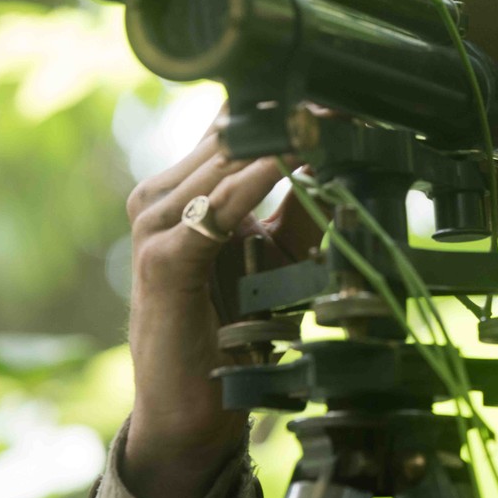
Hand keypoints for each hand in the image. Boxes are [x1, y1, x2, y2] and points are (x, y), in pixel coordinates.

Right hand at [119, 104, 321, 497]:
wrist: (193, 408)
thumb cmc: (233, 330)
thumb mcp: (277, 256)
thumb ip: (301, 206)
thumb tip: (342, 154)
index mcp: (183, 190)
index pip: (230, 128)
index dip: (283, 107)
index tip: (339, 89)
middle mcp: (160, 198)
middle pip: (227, 136)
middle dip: (288, 117)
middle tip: (344, 93)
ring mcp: (153, 226)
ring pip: (221, 163)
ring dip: (277, 140)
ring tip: (325, 116)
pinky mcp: (160, 260)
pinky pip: (215, 208)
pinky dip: (254, 182)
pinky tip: (289, 160)